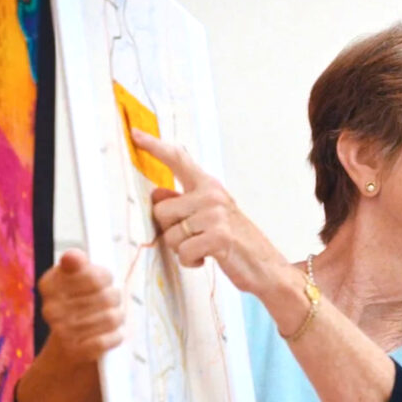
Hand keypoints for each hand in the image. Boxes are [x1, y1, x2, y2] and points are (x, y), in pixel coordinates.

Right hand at [38, 249, 123, 363]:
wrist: (67, 350)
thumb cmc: (80, 306)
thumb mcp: (80, 280)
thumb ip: (79, 266)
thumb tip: (73, 256)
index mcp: (49, 284)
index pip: (93, 276)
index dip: (106, 278)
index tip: (103, 281)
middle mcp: (50, 308)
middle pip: (108, 296)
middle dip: (115, 299)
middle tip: (110, 302)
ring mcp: (61, 331)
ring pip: (111, 318)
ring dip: (117, 318)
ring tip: (111, 318)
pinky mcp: (75, 352)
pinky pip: (108, 339)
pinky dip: (115, 337)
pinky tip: (111, 334)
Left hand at [134, 129, 289, 296]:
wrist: (266, 267)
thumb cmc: (237, 242)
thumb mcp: (210, 217)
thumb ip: (182, 203)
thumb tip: (156, 193)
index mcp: (209, 186)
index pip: (178, 160)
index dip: (154, 146)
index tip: (135, 134)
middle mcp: (211, 195)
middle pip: (161, 210)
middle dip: (170, 230)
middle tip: (194, 238)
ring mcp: (215, 215)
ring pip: (170, 234)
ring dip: (182, 249)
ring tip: (204, 249)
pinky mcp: (218, 236)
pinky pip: (183, 251)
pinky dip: (190, 261)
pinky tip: (207, 258)